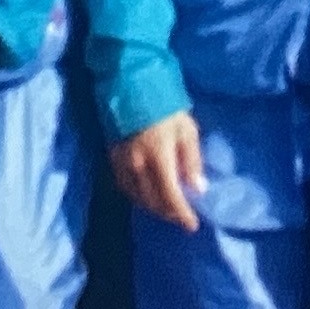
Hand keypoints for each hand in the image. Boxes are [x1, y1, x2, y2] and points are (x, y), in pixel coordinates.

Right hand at [111, 112, 206, 230]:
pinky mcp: (112, 157)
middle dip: (169, 213)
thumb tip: (198, 189)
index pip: (170, 196)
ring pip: (137, 197)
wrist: (129, 84)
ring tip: (167, 208)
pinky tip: (147, 194)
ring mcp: (122, 162)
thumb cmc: (165, 104)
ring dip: (153, 207)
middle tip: (182, 217)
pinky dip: (138, 196)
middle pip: (153, 201)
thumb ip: (192, 160)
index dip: (182, 214)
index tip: (192, 225)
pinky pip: (125, 186)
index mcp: (159, 157)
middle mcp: (138, 165)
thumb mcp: (187, 129)